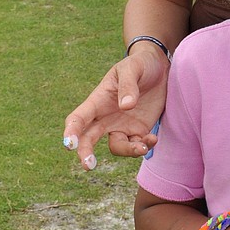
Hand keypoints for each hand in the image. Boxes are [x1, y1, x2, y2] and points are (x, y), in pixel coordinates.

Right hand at [62, 50, 169, 168]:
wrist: (160, 67)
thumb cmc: (140, 64)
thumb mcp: (132, 68)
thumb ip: (128, 85)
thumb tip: (125, 107)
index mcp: (98, 101)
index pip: (78, 118)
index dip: (71, 132)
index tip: (69, 144)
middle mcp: (106, 117)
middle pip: (89, 139)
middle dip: (85, 153)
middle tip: (88, 166)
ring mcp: (122, 126)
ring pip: (116, 147)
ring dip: (128, 151)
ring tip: (143, 145)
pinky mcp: (138, 131)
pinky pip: (136, 146)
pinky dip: (144, 146)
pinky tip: (153, 138)